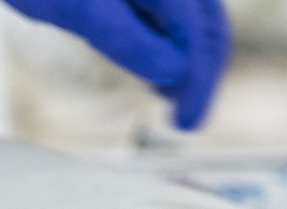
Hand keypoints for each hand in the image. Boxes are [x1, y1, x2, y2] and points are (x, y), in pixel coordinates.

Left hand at [2, 0, 230, 129]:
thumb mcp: (77, 8)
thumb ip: (126, 39)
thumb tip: (174, 73)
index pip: (200, 34)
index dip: (198, 83)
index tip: (186, 120)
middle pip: (209, 25)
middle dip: (200, 74)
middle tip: (185, 117)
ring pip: (196, 18)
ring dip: (190, 58)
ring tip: (169, 94)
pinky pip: (175, 10)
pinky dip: (172, 39)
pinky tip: (158, 62)